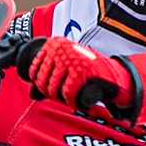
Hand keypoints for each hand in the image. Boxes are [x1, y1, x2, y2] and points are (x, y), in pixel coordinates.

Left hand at [23, 38, 137, 119]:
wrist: (114, 75)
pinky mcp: (80, 71)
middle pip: (42, 80)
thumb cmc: (88, 73)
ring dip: (61, 98)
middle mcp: (61, 48)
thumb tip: (32, 93)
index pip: (34, 69)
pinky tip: (76, 100)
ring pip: (53, 87)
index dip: (40, 84)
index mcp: (55, 44)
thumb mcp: (66, 71)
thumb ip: (48, 79)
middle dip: (51, 93)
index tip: (51, 89)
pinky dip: (71, 101)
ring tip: (70, 97)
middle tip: (63, 96)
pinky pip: (67, 92)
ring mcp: (70, 59)